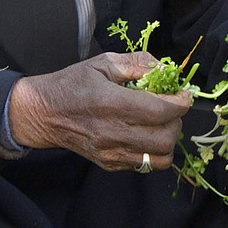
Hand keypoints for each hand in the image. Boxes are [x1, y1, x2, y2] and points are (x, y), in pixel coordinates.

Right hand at [6, 53, 191, 171]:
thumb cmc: (73, 84)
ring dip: (168, 140)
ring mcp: (111, 152)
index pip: (160, 110)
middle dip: (177, 121)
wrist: (44, 114)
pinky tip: (144, 134)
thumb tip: (165, 69)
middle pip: (165, 138)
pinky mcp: (109, 163)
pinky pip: (144, 164)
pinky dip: (153, 151)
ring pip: (160, 158)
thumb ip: (137, 63)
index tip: (184, 94)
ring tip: (161, 124)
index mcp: (111, 103)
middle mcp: (112, 132)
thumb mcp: (103, 63)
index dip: (180, 103)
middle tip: (171, 108)